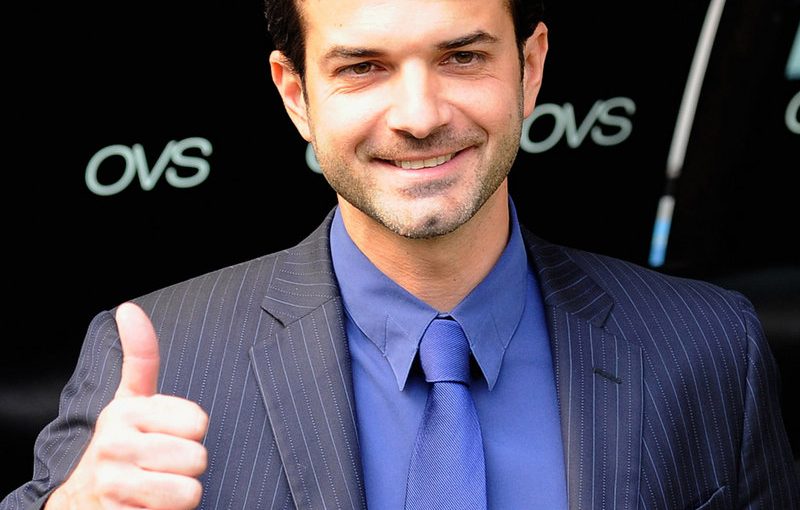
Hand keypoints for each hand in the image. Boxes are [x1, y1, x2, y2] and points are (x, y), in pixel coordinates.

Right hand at [46, 302, 208, 508]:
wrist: (81, 501)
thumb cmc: (119, 447)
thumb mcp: (128, 400)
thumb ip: (140, 357)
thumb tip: (129, 309)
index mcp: (124, 411)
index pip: (198, 422)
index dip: (189, 434)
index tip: (165, 436)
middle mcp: (114, 444)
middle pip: (198, 457)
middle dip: (185, 468)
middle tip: (158, 467)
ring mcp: (113, 483)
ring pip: (190, 490)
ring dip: (178, 495)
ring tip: (154, 488)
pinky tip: (144, 507)